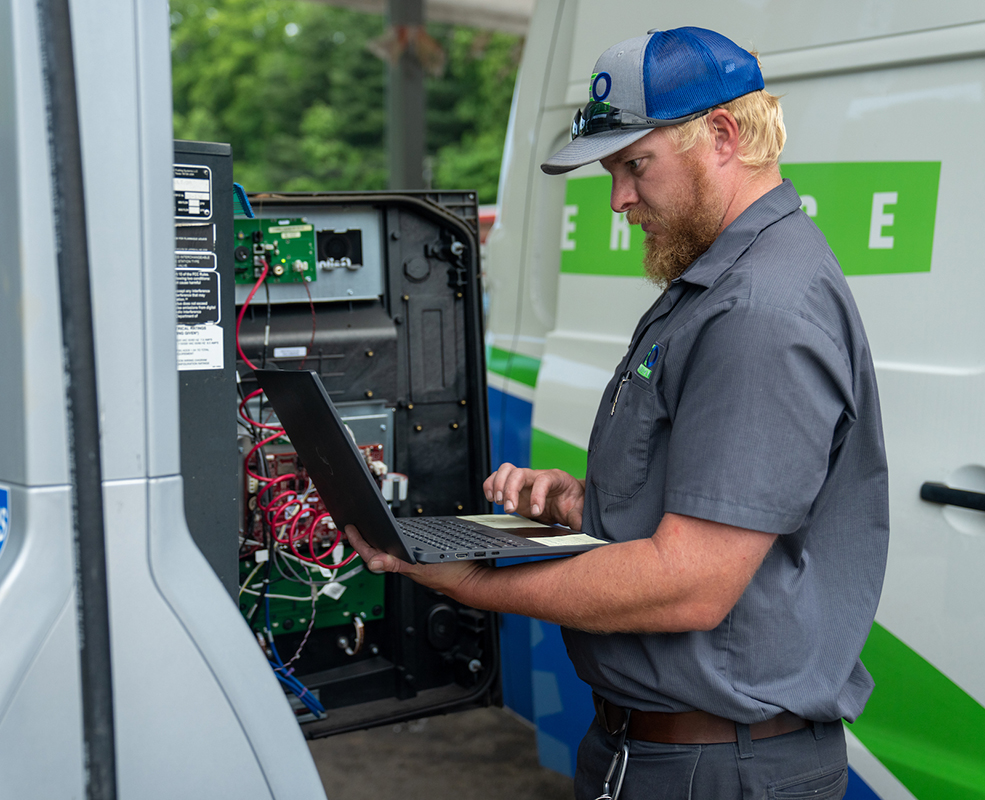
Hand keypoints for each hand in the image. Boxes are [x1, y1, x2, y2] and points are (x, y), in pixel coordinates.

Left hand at [344, 525, 487, 599]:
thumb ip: (397, 563)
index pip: (372, 553)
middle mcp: (406, 563)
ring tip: (371, 528)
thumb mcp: (422, 565)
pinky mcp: (427, 558)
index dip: (358, 540)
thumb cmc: (451, 575)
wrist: (474, 578)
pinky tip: (401, 536)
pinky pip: (407, 549)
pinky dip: (399, 541)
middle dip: (365, 539)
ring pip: (392, 550)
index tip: (348, 528)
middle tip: (354, 526)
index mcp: (401, 564)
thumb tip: (373, 562)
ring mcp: (416, 561)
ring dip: (380, 540)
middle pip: (379, 550)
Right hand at [482, 464, 584, 529]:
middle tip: (509, 508)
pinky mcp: (514, 487)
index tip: (536, 512)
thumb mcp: (579, 509)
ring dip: (498, 485)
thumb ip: (578, 517)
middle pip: (520, 473)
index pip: (543, 480)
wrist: (568, 497)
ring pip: (506, 470)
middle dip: (511, 490)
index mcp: (555, 478)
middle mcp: (537, 476)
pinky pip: (498, 478)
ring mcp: (524, 481)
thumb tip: (579, 526)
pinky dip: (490, 485)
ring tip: (497, 501)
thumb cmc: (573, 500)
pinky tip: (490, 498)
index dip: (537, 495)